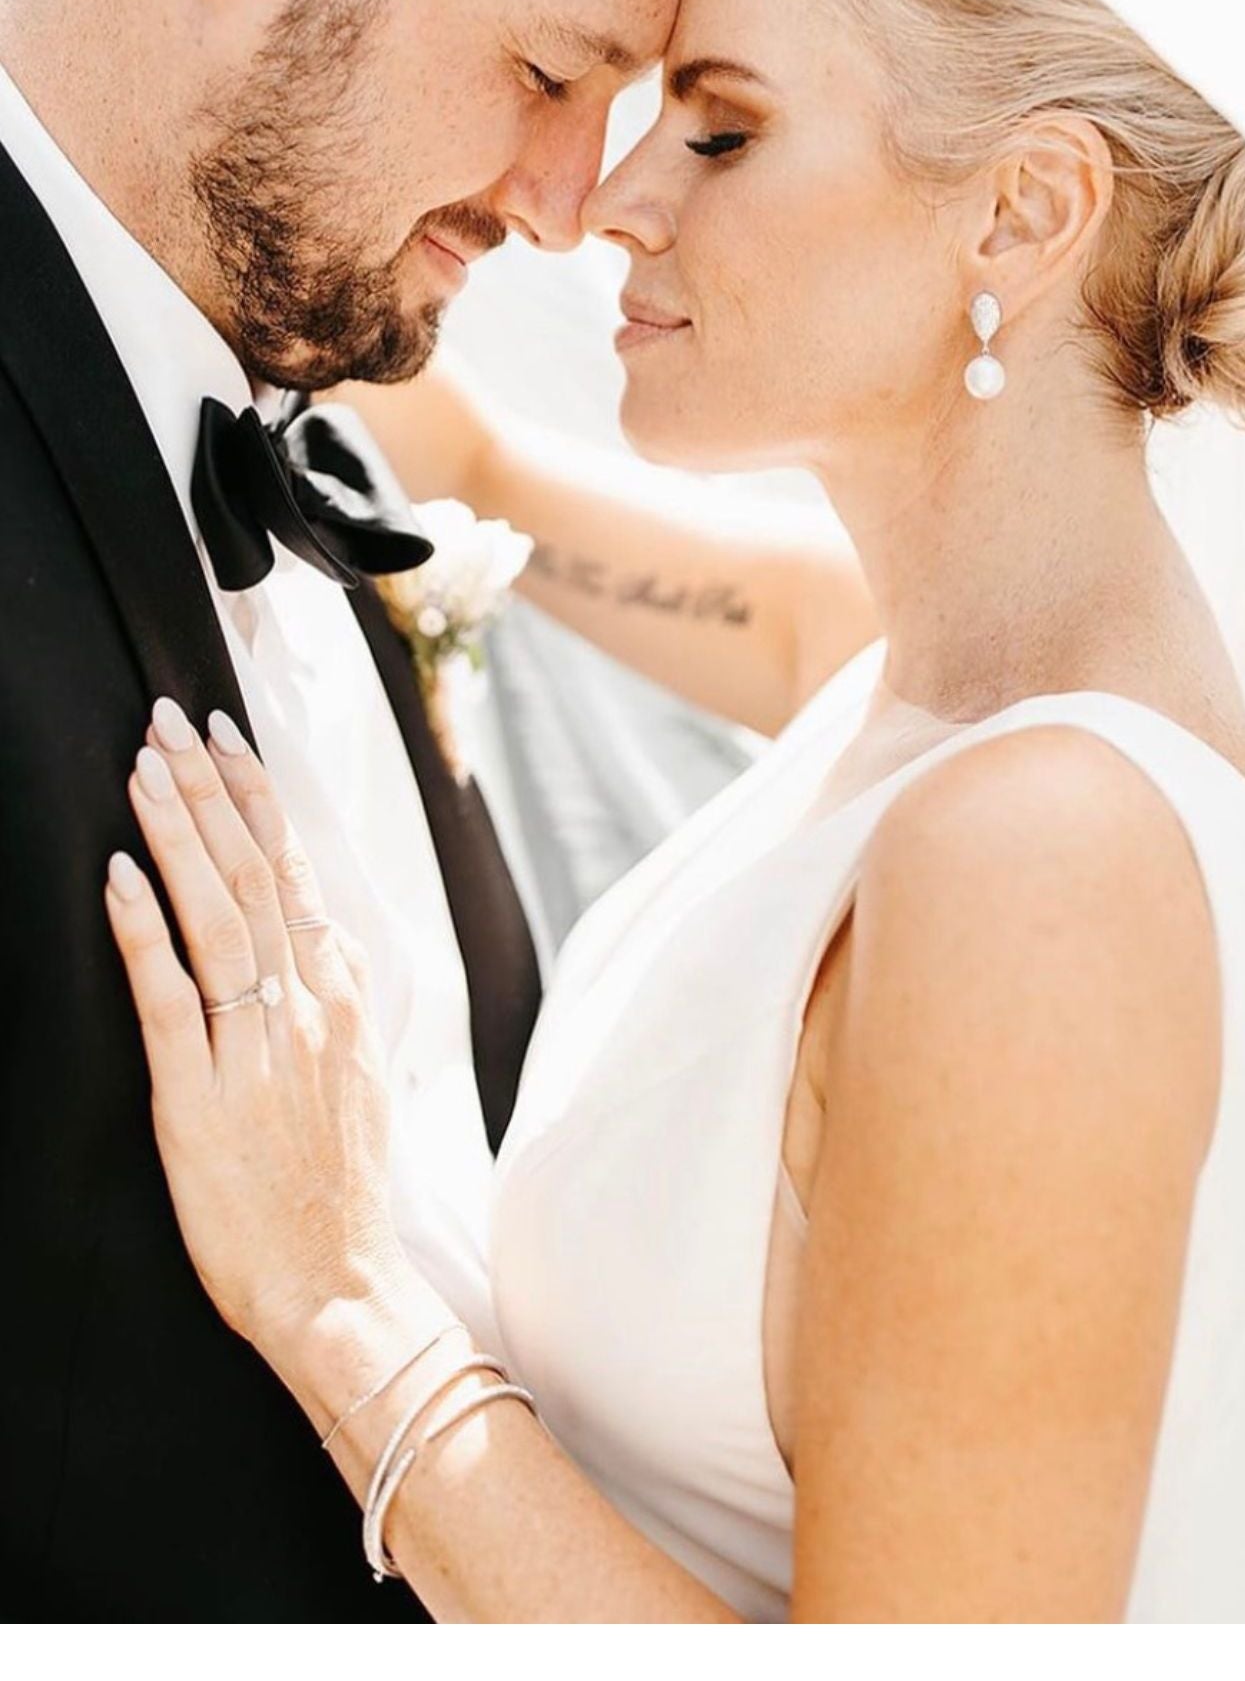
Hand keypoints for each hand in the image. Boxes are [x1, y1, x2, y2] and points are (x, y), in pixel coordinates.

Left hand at [104, 699, 411, 1371]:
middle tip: (173, 719)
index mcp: (343, 1000)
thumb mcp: (360, 1076)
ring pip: (217, 917)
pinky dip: (144, 931)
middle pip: (258, 873)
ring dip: (179, 834)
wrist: (344, 1290)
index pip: (298, 871)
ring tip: (144, 768)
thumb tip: (318, 928)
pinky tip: (119, 876)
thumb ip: (337, 995)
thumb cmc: (343, 1192)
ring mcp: (255, 1053)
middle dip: (211, 788)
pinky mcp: (200, 1103)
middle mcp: (306, 1010)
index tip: (226, 736)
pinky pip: (170, 1001)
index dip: (258, 796)